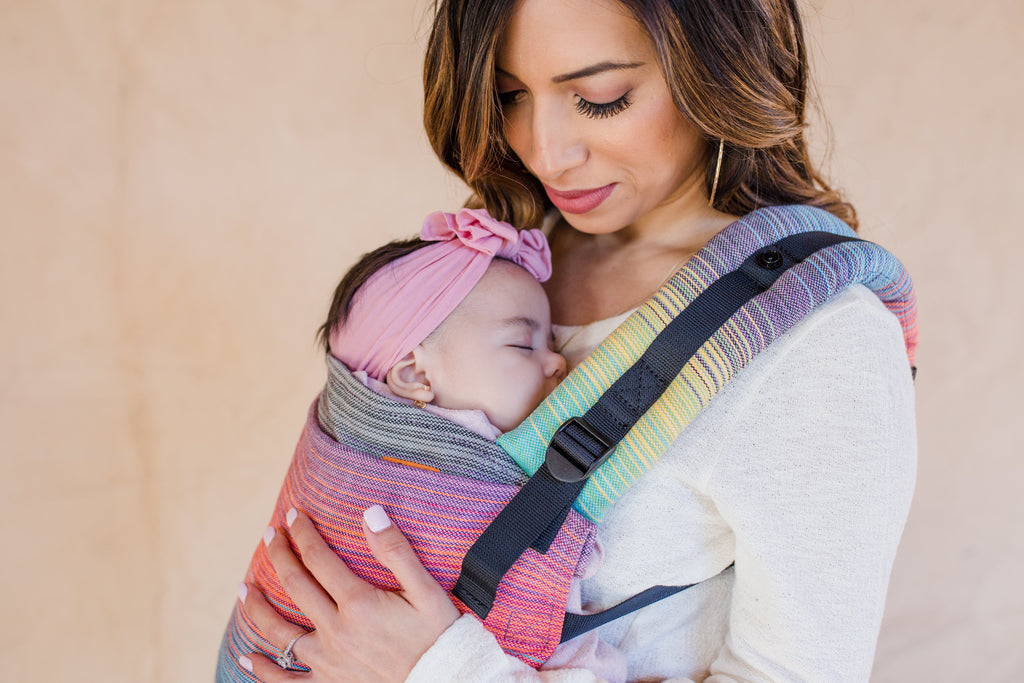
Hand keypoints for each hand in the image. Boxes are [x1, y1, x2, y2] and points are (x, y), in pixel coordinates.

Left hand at [239, 506, 460, 681]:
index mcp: (359, 603)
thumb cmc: (439, 635)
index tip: (293, 514)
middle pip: (296, 585)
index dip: (303, 533)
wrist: (446, 681)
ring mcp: (328, 662)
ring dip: (257, 608)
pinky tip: (247, 657)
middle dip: (280, 555)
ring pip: (280, 632)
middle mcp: (336, 631)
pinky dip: (263, 670)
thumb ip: (395, 551)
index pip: (319, 558)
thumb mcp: (426, 589)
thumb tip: (371, 512)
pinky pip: (286, 682)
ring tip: (245, 588)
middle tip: (270, 535)